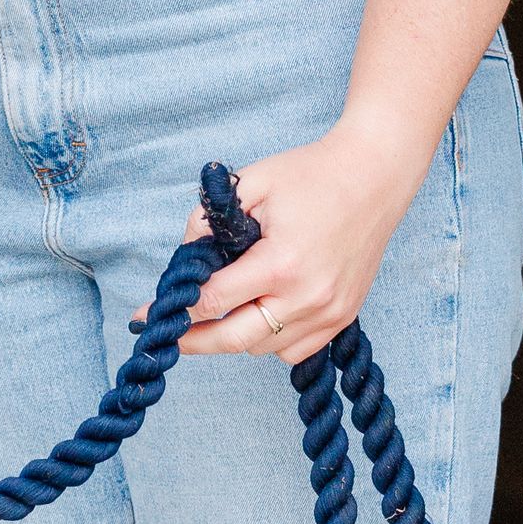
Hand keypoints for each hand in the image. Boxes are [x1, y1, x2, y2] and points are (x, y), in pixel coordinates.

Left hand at [145, 119, 424, 368]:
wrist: (375, 177)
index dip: (177, 308)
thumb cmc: (312, 174)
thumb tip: (186, 254)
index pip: (215, 299)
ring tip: (216, 315)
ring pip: (265, 347)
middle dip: (195, 342)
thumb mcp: (252, 181)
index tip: (146, 316)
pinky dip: (271, 340)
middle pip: (236, 339)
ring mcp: (330, 312)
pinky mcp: (344, 316)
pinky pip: (295, 349)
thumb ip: (210, 217)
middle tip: (168, 338)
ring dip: (236, 336)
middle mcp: (307, 297)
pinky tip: (260, 313)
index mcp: (280, 262)